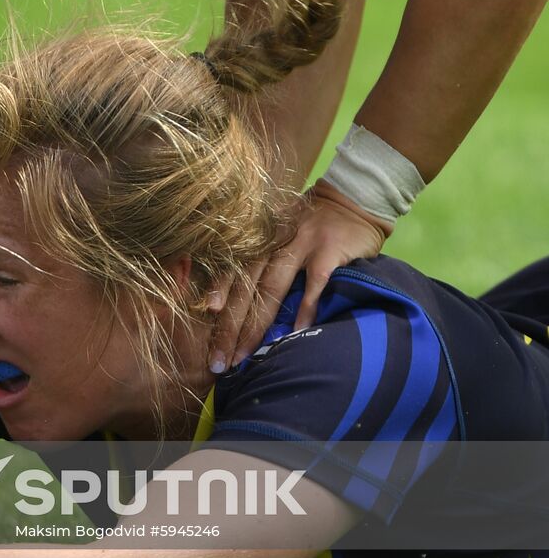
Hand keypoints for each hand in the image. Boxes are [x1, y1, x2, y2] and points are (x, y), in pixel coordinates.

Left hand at [209, 180, 390, 370]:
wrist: (353, 198)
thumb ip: (261, 260)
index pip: (230, 271)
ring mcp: (300, 244)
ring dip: (257, 324)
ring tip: (245, 354)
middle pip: (244, 287)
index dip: (216, 296)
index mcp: (256, 238)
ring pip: (272, 288)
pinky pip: (314, 284)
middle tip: (219, 360)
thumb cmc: (310, 224)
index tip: (203, 322)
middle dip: (229, 325)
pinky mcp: (328, 250)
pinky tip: (296, 333)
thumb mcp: (278, 232)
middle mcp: (272, 241)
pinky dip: (305, 308)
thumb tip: (232, 299)